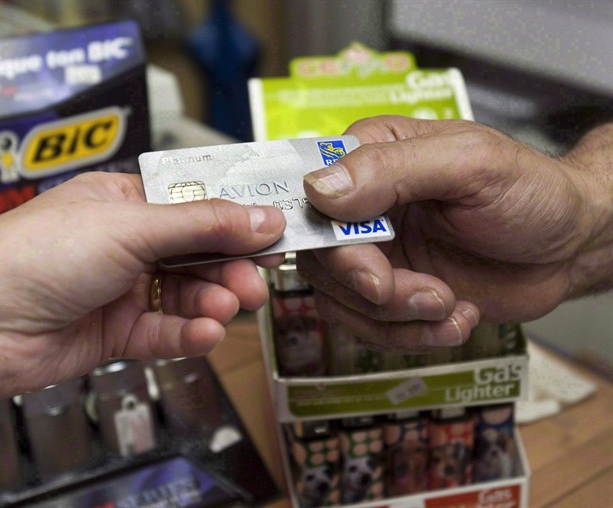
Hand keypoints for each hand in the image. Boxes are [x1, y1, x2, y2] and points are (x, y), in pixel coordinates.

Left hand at [0, 172, 285, 398]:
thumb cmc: (38, 254)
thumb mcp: (132, 226)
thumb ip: (204, 225)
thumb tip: (264, 217)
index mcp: (126, 203)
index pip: (197, 207)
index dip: (237, 221)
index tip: (274, 233)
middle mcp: (128, 244)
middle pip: (199, 255)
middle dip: (230, 269)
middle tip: (256, 282)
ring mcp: (124, 290)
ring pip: (188, 296)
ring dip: (212, 303)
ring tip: (227, 308)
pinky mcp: (119, 332)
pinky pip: (166, 332)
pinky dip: (189, 334)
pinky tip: (206, 334)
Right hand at [299, 116, 611, 351]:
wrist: (568, 248)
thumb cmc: (530, 192)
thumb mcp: (470, 165)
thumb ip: (392, 169)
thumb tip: (319, 189)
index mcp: (369, 158)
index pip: (310, 200)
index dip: (325, 242)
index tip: (370, 271)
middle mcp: (362, 208)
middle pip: (321, 261)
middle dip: (375, 290)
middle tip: (431, 293)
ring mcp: (375, 254)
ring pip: (340, 302)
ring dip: (398, 318)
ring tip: (451, 304)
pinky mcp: (392, 294)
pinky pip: (369, 328)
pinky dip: (413, 336)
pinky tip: (457, 317)